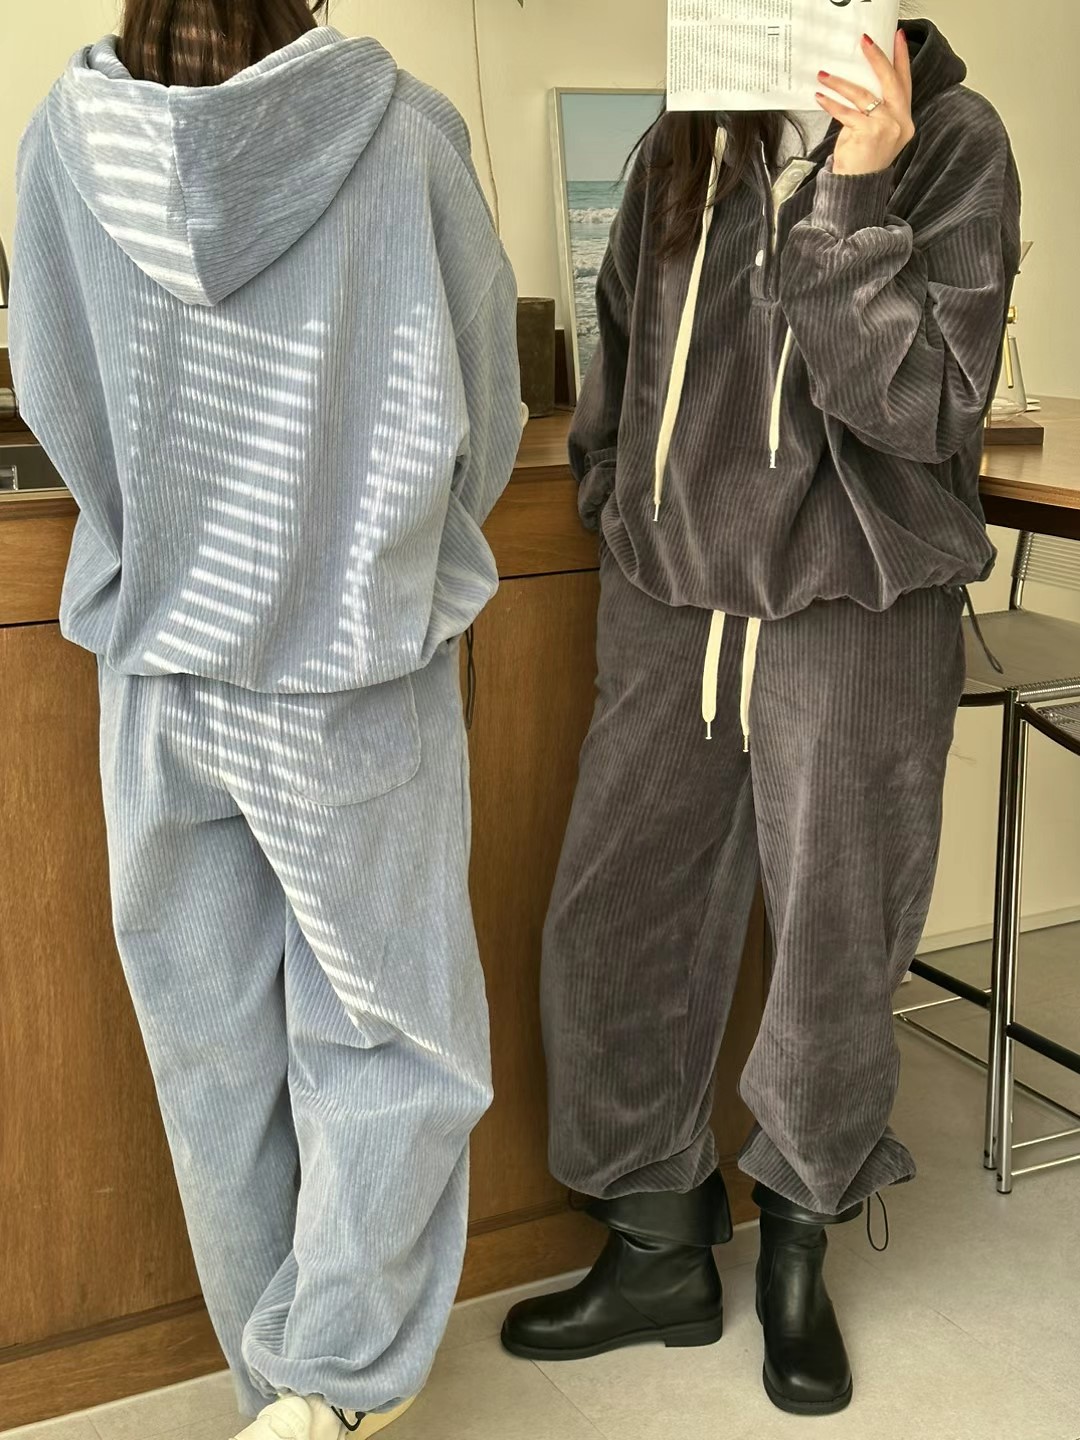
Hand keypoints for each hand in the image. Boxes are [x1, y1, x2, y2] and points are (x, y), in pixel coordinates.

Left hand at [816, 31, 915, 176]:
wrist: (856, 187)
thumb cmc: (863, 159)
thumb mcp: (875, 130)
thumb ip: (875, 109)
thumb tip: (859, 82)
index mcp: (904, 120)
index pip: (905, 83)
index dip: (902, 59)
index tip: (898, 38)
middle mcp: (899, 122)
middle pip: (890, 82)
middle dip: (877, 58)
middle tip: (864, 42)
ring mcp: (885, 128)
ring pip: (863, 95)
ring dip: (841, 83)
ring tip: (825, 75)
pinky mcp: (868, 134)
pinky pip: (847, 113)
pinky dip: (831, 104)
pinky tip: (821, 97)